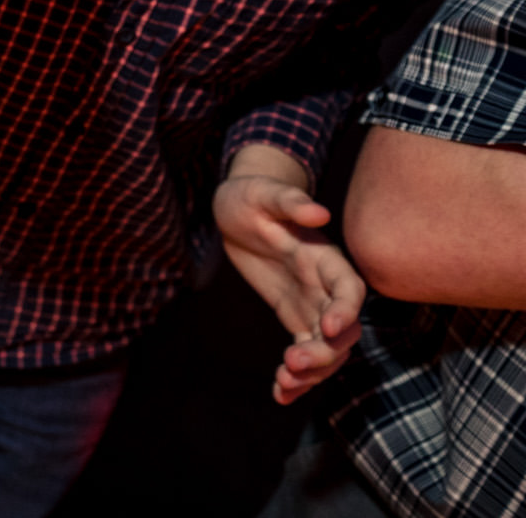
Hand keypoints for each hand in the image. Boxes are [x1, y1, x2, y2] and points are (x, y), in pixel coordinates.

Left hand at [216, 147, 365, 403]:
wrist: (237, 209)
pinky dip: (295, 376)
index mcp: (325, 258)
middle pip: (341, 330)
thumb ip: (289, 201)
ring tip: (284, 384)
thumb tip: (318, 211)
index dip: (346, 311)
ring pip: (326, 349)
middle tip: (292, 363)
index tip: (326, 329)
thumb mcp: (262, 192)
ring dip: (313, 372)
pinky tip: (280, 394)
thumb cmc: (252, 195)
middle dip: (325, 352)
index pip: (349, 289)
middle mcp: (325, 287)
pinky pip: (302, 351)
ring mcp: (311, 305)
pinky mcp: (294, 316)